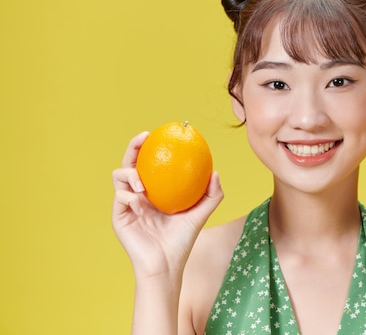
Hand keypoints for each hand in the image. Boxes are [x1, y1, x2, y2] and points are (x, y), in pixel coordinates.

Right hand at [112, 132, 223, 279]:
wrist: (167, 264)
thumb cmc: (182, 240)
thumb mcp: (201, 214)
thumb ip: (212, 195)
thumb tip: (215, 172)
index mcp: (154, 191)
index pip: (148, 163)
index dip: (149, 147)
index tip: (157, 133)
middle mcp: (138, 194)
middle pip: (129, 162)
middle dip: (133, 146)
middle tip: (143, 138)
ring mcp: (126, 205)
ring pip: (118, 176)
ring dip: (130, 173)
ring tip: (143, 183)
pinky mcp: (119, 216)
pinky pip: (120, 197)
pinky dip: (130, 196)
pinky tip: (142, 201)